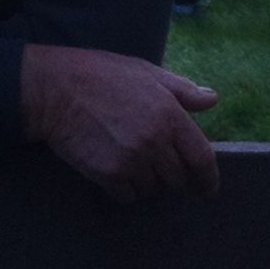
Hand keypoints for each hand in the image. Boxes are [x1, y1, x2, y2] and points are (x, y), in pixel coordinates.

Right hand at [19, 43, 218, 202]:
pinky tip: (117, 171)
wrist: (56, 89)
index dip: (208, 179)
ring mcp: (132, 160)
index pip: (202, 158)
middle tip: (160, 167)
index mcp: (169, 114)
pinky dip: (127, 189)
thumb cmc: (102, 75)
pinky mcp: (108, 174)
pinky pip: (129, 196)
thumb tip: (212, 99)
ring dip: (149, 182)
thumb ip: (182, 90)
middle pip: (178, 179)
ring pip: (154, 189)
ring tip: (134, 163)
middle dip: (174, 177)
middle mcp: (155, 141)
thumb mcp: (146, 72)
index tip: (207, 189)